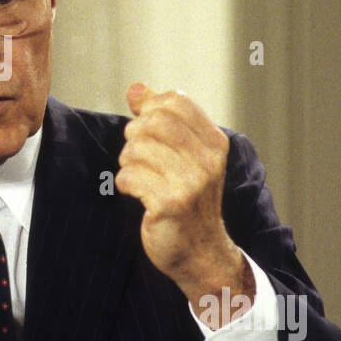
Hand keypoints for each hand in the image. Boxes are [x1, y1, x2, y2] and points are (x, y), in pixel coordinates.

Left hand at [115, 83, 252, 323]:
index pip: (175, 101)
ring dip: (128, 163)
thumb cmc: (188, 199)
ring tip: (141, 178)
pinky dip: (126, 184)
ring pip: (136, 148)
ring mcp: (191, 183)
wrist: (200, 251)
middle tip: (139, 157)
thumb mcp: (184, 155)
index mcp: (214, 143)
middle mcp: (208, 160)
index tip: (150, 132)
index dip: (151, 110)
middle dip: (135, 136)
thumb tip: (136, 88)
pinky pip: (129, 177)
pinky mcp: (170, 204)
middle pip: (152, 121)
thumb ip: (159, 118)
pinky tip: (139, 194)